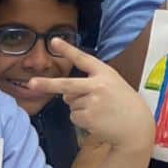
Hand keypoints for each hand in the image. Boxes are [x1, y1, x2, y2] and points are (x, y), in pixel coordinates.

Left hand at [28, 41, 156, 155]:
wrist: (137, 126)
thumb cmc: (124, 104)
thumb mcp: (113, 86)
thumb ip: (91, 86)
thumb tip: (65, 96)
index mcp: (105, 73)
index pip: (84, 59)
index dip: (68, 50)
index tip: (54, 41)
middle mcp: (98, 85)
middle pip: (66, 84)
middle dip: (47, 84)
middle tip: (31, 84)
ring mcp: (93, 102)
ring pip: (70, 103)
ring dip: (80, 108)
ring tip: (100, 111)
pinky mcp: (89, 117)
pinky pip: (73, 116)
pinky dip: (82, 120)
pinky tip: (98, 120)